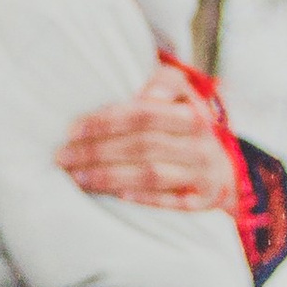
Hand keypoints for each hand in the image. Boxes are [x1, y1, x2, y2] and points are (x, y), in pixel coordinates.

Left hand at [59, 58, 237, 213]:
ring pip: (152, 174)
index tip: (71, 130)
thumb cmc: (187, 126)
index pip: (144, 114)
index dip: (105, 121)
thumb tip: (143, 95)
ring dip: (110, 176)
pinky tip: (115, 196)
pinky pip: (171, 202)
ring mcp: (204, 174)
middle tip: (63, 157)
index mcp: (192, 114)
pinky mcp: (203, 201)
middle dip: (97, 152)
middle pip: (142, 146)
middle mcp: (201, 144)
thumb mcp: (182, 95)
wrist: (223, 168)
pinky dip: (143, 198)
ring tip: (77, 178)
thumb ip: (164, 84)